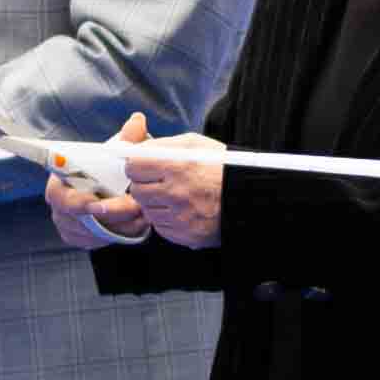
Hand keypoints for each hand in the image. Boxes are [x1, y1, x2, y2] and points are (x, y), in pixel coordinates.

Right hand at [45, 113, 154, 250]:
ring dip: (119, 225)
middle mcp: (60, 205)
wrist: (111, 184)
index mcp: (59, 181)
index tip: (97, 203)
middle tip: (135, 208)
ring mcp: (68, 224)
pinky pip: (98, 242)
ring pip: (92, 232)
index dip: (77, 202)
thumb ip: (127, 138)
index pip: (58, 195)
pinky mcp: (81, 238)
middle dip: (110, 215)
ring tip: (142, 215)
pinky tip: (136, 225)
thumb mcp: (117, 150)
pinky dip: (118, 235)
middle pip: (79, 219)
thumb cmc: (109, 165)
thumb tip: (137, 120)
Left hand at [121, 135, 225, 251]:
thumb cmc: (221, 166)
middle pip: (137, 191)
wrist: (249, 196)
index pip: (134, 166)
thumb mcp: (194, 144)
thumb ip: (159, 145)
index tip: (144, 165)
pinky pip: (161, 228)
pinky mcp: (186, 235)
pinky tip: (182, 210)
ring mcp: (181, 218)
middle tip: (161, 181)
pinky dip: (167, 219)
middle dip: (145, 185)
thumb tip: (131, 148)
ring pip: (147, 211)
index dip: (138, 165)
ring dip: (156, 203)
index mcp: (178, 166)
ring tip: (176, 195)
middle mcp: (177, 193)